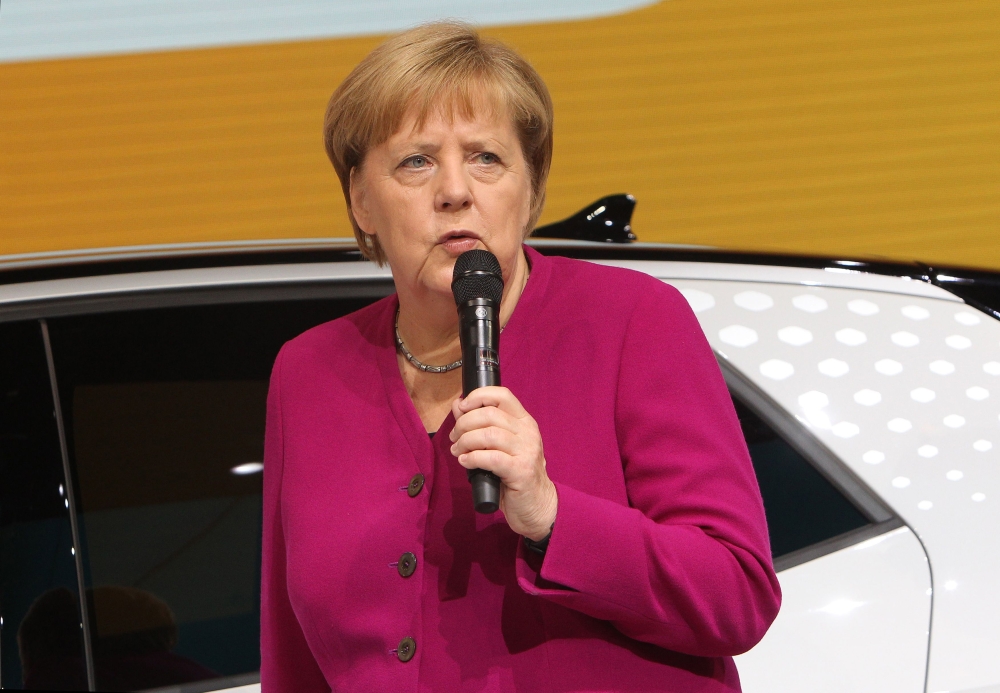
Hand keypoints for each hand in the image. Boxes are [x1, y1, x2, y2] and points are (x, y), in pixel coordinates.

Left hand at [449, 387, 556, 540]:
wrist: (536, 505)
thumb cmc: (514, 475)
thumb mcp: (499, 446)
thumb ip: (480, 425)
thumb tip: (458, 405)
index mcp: (524, 421)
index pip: (502, 395)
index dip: (478, 396)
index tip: (461, 408)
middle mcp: (528, 432)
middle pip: (490, 414)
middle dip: (464, 423)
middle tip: (455, 437)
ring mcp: (527, 451)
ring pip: (488, 434)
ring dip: (466, 441)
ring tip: (458, 451)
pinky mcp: (521, 471)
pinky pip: (491, 458)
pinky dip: (472, 458)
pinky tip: (465, 462)